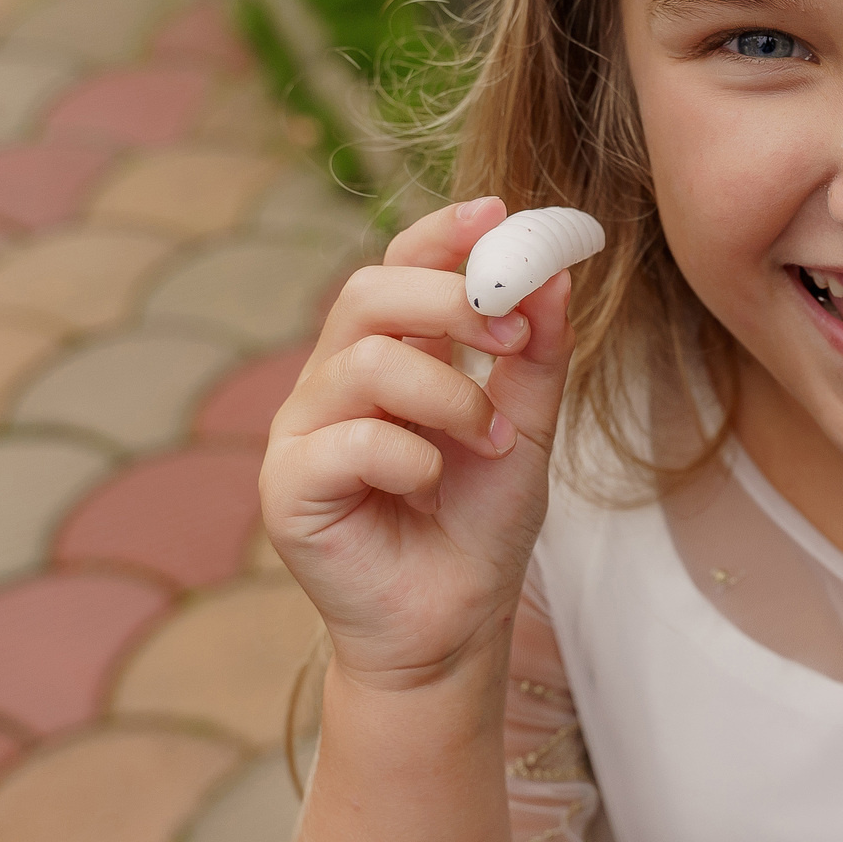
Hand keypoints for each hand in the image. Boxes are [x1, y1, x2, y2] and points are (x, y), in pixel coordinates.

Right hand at [259, 198, 576, 688]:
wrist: (453, 628)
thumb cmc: (479, 526)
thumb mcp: (526, 429)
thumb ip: (537, 353)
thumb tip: (555, 269)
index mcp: (390, 355)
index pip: (398, 265)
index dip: (441, 232)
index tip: (497, 213)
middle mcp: (335, 382)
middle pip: (368, 292)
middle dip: (450, 299)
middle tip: (512, 337)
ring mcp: (304, 433)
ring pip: (366, 361)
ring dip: (450, 395)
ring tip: (491, 442)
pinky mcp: (288, 489)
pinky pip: (350, 439)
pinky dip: (411, 455)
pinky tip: (433, 484)